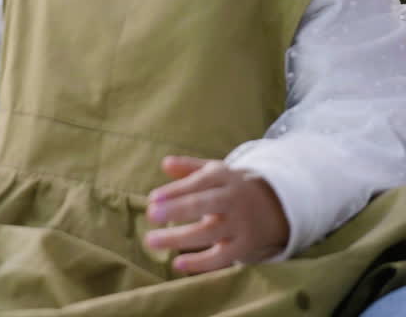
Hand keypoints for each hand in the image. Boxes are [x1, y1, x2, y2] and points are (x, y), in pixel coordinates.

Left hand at [145, 156, 289, 273]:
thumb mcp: (217, 171)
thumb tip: (165, 163)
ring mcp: (240, 225)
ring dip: (180, 238)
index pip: (200, 182)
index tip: (152, 199)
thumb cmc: (232, 187)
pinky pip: (222, 257)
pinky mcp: (244, 247)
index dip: (176, 190)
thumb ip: (189, 167)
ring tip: (151, 241)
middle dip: (178, 209)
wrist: (277, 206)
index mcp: (225, 178)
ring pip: (210, 233)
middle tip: (150, 215)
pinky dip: (201, 263)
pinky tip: (177, 264)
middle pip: (205, 205)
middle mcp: (234, 201)